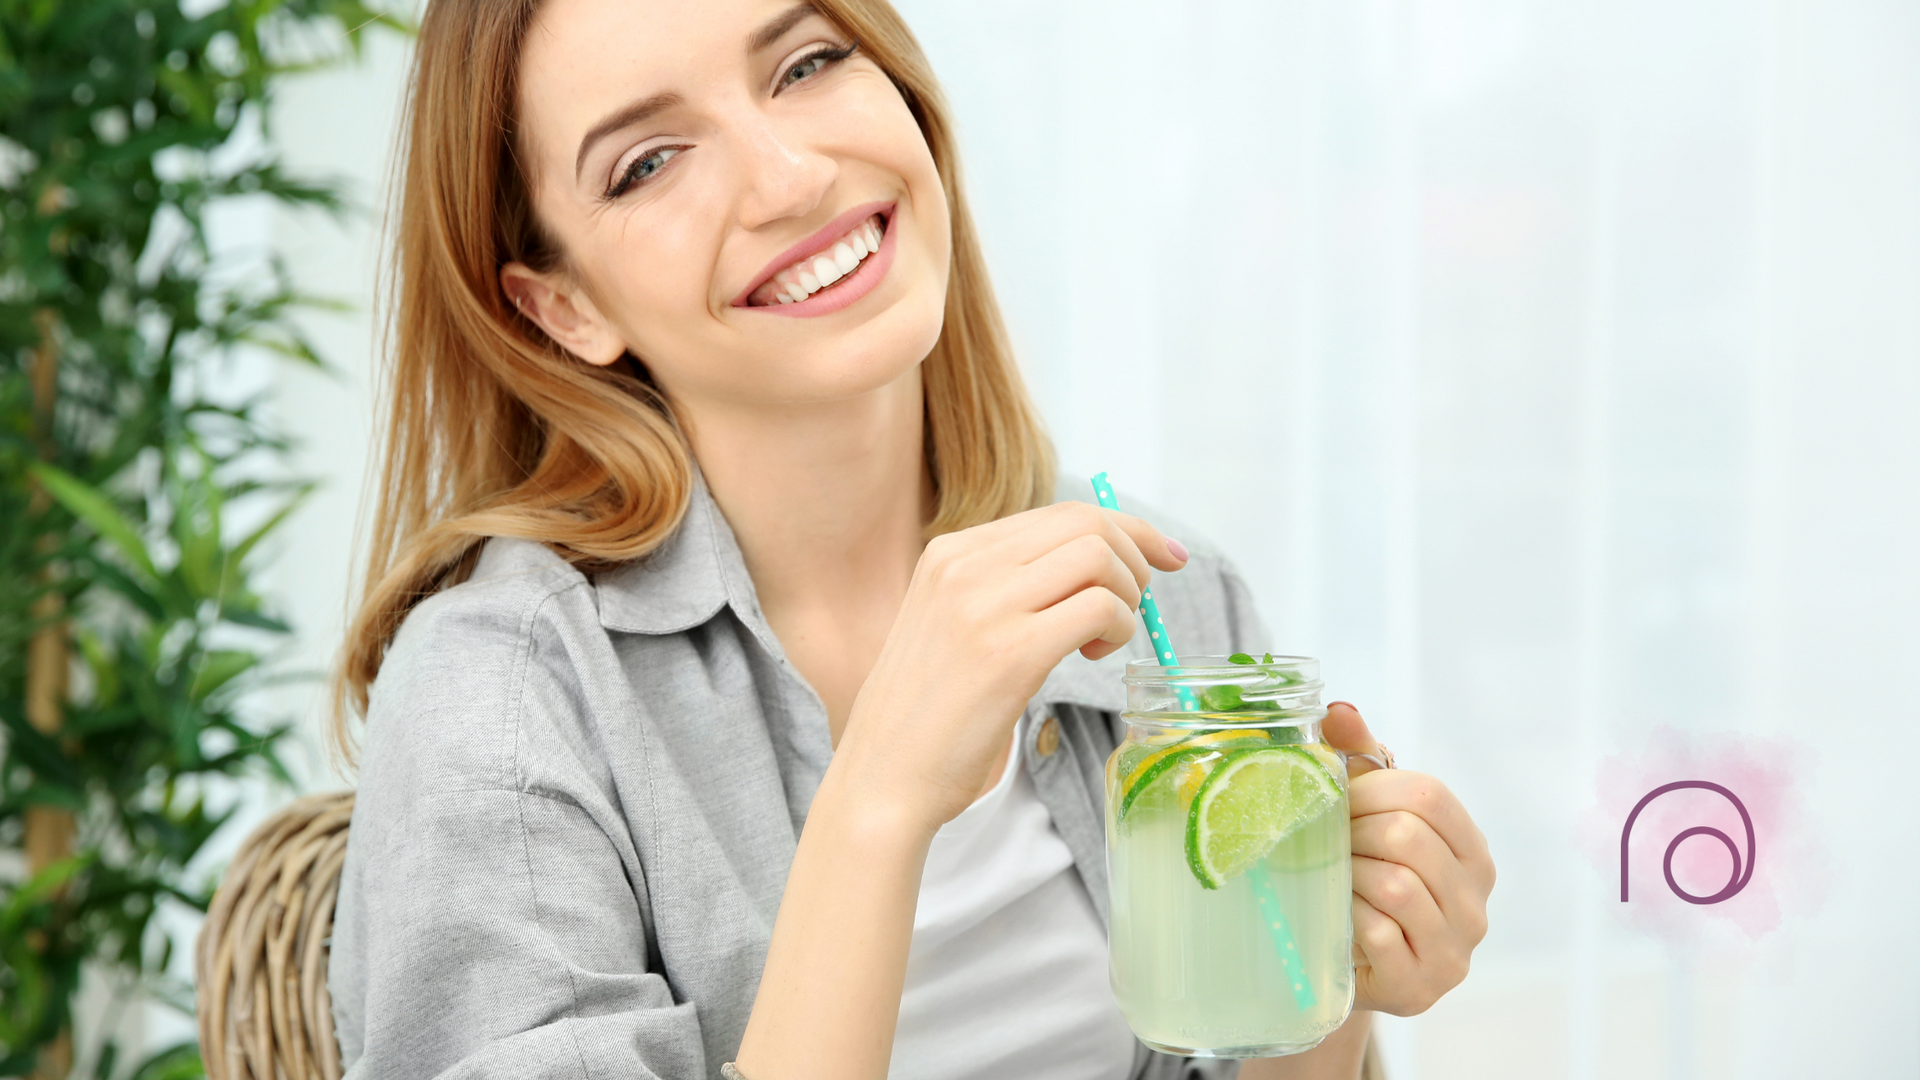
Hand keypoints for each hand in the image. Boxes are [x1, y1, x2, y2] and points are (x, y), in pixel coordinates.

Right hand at [833, 501, 1185, 833]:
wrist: (882, 777)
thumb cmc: (926, 715)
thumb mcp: (951, 624)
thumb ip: (1003, 588)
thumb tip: (1093, 565)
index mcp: (949, 553)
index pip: (1060, 513)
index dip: (1125, 529)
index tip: (1161, 555)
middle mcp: (964, 566)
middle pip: (1085, 522)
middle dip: (1136, 555)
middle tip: (1136, 605)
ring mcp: (984, 605)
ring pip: (1098, 556)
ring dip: (1127, 595)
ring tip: (1105, 638)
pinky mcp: (1010, 652)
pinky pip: (1098, 608)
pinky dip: (1117, 628)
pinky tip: (1092, 658)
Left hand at [1324, 703, 1494, 1016]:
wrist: (1339, 966)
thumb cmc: (1356, 880)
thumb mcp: (1364, 815)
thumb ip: (1356, 756)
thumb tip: (1338, 709)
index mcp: (1472, 852)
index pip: (1430, 795)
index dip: (1371, 788)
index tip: (1337, 800)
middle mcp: (1475, 902)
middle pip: (1409, 836)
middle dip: (1352, 831)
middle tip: (1323, 841)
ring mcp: (1453, 951)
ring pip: (1394, 885)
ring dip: (1345, 873)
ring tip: (1327, 876)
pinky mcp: (1420, 988)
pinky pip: (1379, 933)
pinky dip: (1346, 915)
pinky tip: (1335, 914)